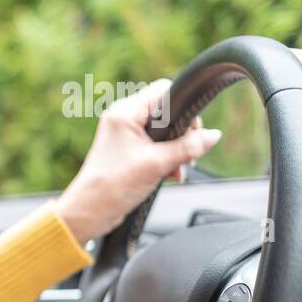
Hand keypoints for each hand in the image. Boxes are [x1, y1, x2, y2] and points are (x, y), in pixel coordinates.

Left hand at [57, 78, 222, 244]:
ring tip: (179, 168)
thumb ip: (188, 147)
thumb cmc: (113, 185)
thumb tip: (213, 136)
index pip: (164, 90)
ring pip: (164, 131)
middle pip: (167, 111)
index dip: (185, 106)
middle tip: (189, 154)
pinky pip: (155, 145)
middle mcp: (123, 118)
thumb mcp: (158, 164)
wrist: (89, 211)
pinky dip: (167, 158)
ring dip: (176, 149)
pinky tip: (172, 174)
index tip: (194, 129)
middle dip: (183, 133)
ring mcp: (124, 134)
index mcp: (125, 112)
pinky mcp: (127, 150)